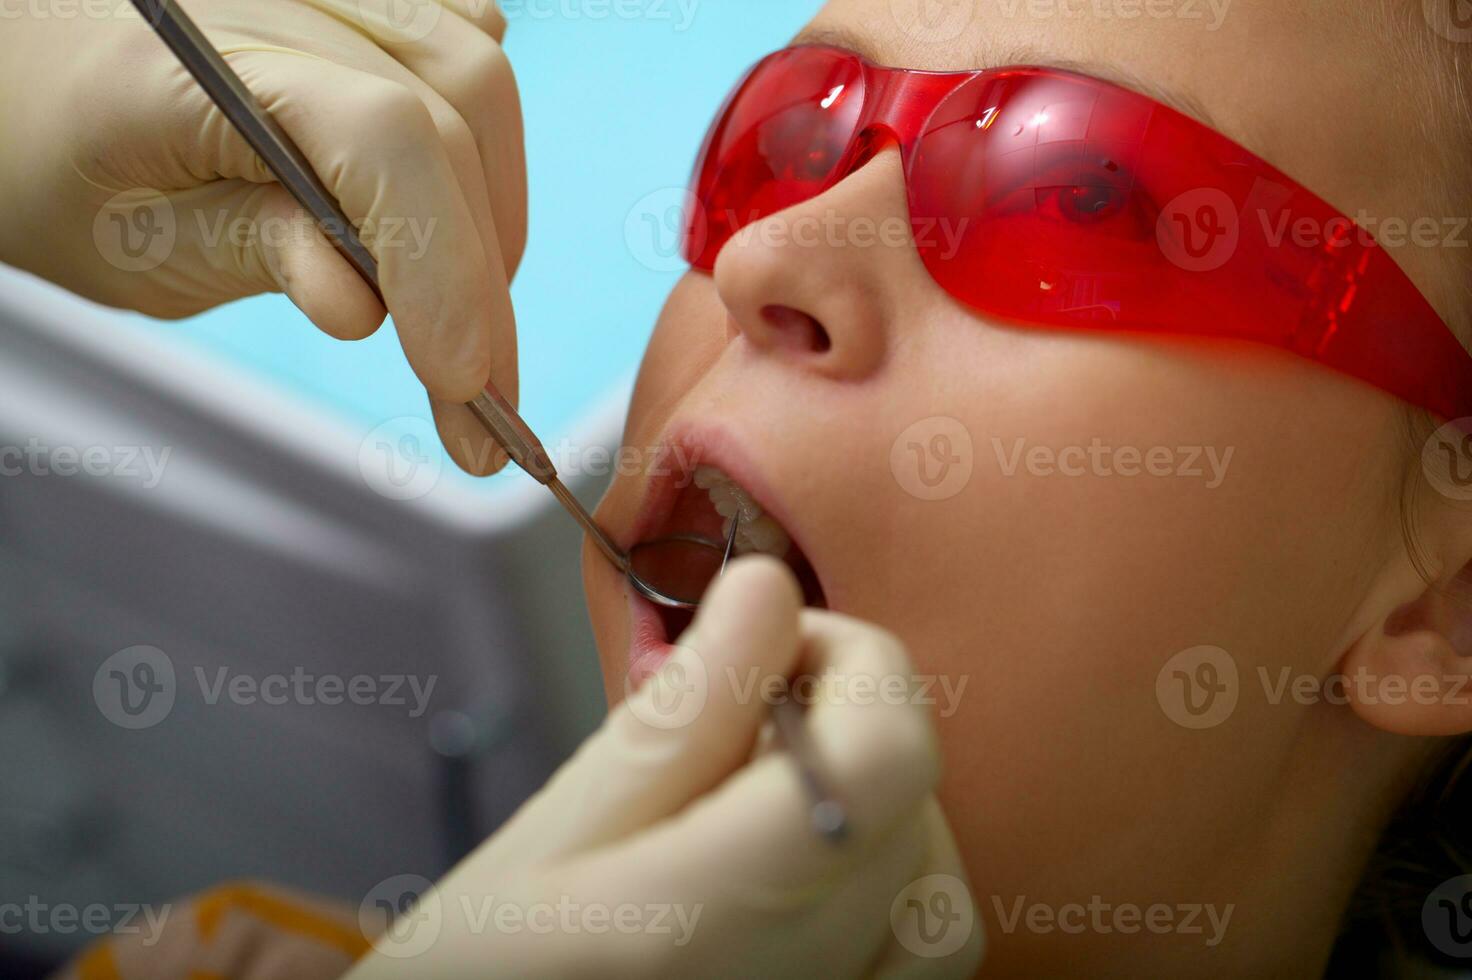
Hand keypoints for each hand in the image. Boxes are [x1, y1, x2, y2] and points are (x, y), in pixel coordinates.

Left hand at [0, 0, 525, 473]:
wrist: (29, 82)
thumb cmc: (61, 162)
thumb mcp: (134, 242)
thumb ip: (252, 252)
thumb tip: (363, 309)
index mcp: (184, 53)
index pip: (379, 137)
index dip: (443, 260)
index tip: (463, 377)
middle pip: (447, 116)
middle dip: (479, 274)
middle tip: (479, 392)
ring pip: (475, 79)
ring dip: (492, 212)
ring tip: (464, 309)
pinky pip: (462, 38)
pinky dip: (481, 134)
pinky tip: (456, 203)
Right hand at [345, 557, 984, 978]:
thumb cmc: (483, 971)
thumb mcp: (553, 834)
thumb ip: (679, 718)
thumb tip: (770, 588)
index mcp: (707, 917)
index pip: (885, 759)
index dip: (858, 663)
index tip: (777, 642)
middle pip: (913, 807)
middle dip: (848, 719)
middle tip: (742, 715)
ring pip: (942, 891)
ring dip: (882, 808)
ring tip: (768, 800)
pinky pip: (928, 961)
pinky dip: (897, 891)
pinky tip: (809, 872)